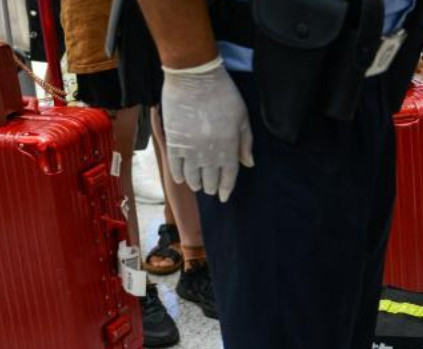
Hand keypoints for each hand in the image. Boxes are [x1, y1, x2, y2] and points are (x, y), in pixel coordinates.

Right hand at [159, 57, 253, 201]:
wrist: (194, 78)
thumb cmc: (223, 94)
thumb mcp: (242, 118)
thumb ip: (245, 143)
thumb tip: (248, 164)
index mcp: (229, 148)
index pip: (229, 176)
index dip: (226, 188)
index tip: (224, 196)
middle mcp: (209, 153)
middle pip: (210, 179)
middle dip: (211, 187)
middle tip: (210, 190)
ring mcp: (190, 149)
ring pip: (192, 176)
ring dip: (195, 183)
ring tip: (197, 186)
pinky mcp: (174, 141)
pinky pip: (175, 165)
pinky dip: (178, 174)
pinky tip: (181, 178)